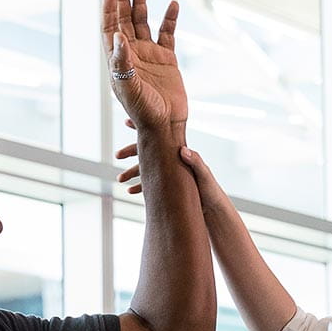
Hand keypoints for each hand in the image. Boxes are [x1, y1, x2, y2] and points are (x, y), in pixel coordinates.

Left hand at [101, 0, 186, 129]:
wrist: (166, 124)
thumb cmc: (143, 110)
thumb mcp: (129, 86)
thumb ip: (122, 62)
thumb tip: (117, 35)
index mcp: (117, 61)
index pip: (109, 29)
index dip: (109, 10)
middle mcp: (131, 54)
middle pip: (124, 21)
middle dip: (123, 1)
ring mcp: (149, 55)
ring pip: (143, 23)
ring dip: (141, 4)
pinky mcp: (167, 58)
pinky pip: (168, 33)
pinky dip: (170, 18)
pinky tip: (172, 3)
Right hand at [114, 132, 228, 214]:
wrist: (213, 208)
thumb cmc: (210, 190)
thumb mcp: (204, 175)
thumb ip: (196, 162)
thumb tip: (183, 150)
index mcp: (179, 154)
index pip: (159, 136)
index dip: (143, 128)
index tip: (127, 122)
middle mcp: (172, 160)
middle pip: (147, 151)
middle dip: (130, 152)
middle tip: (117, 155)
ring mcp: (169, 173)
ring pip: (145, 168)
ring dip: (131, 172)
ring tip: (119, 179)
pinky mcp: (168, 185)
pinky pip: (149, 183)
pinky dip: (139, 186)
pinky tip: (130, 191)